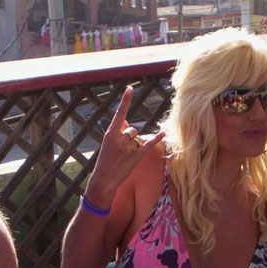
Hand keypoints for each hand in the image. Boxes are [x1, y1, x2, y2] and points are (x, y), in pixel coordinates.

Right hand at [86, 86, 165, 205]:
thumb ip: (117, 130)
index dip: (125, 101)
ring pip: (138, 138)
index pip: (120, 114)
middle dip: (131, 137)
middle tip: (122, 150)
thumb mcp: (108, 143)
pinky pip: (148, 144)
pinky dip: (157, 138)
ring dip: (136, 145)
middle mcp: (119, 139)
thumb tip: (126, 120)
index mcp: (110, 133)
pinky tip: (163, 133)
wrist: (103, 179)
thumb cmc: (106, 160)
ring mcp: (128, 148)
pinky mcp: (135, 156)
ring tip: (126, 156)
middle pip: (133, 130)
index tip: (130, 88)